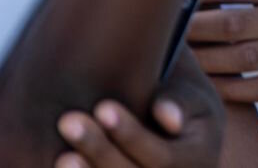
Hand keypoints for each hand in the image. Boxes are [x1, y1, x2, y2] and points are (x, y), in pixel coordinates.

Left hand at [53, 46, 223, 167]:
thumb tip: (168, 118)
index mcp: (199, 161)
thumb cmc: (180, 104)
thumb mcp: (194, 97)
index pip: (163, 159)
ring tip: (61, 155)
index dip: (132, 136)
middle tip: (68, 121)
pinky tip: (58, 164)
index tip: (103, 107)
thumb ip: (181, 101)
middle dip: (100, 152)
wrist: (177, 131)